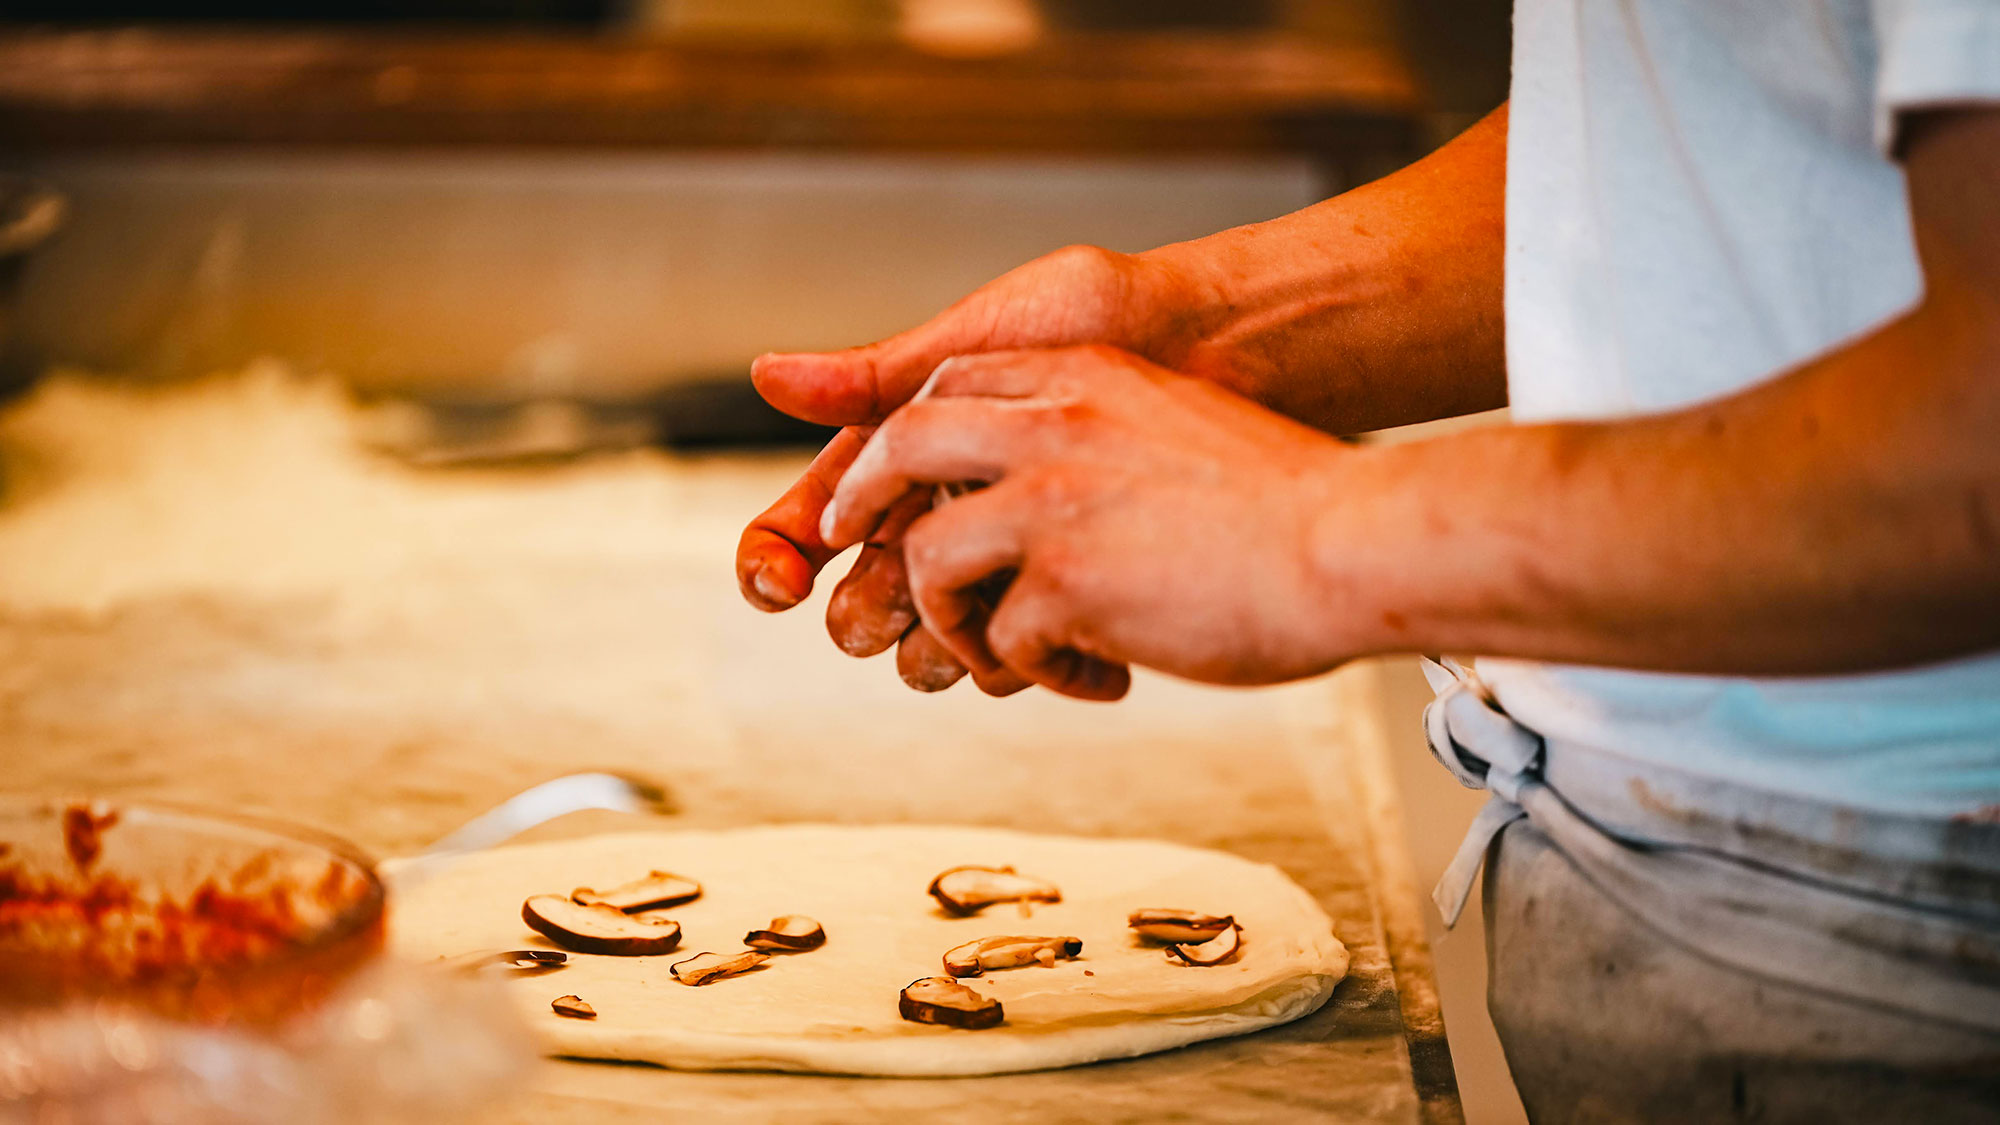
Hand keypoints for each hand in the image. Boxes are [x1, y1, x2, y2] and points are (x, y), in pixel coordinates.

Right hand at [735, 244, 1224, 693]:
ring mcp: (1010, 549)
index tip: (784, 582)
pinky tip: (1045, 641)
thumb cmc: (1109, 315)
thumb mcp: (986, 341)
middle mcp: (947, 505)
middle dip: (863, 613)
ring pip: (936, 633)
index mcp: (908, 445)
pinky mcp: (1074, 578)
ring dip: (939, 646)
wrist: (1231, 348)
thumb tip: (766, 375)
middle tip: (881, 615)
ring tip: (970, 635)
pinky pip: (1021, 641)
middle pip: (864, 596)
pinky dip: (1021, 651)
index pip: (811, 521)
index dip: (779, 559)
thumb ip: (879, 375)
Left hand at [818, 346, 1357, 700]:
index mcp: (1084, 377)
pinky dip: (1042, 673)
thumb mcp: (1173, 422)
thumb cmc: (1285, 500)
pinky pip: (1004, 642)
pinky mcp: (1064, 583)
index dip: (905, 433)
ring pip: (930, 561)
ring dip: (954, 618)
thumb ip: (1098, 430)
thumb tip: (1043, 478)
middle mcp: (1054, 425)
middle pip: (902, 446)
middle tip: (856, 548)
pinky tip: (1103, 680)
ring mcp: (1050, 502)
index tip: (888, 476)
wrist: (1352, 540)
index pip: (949, 381)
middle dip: (861, 499)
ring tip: (1010, 651)